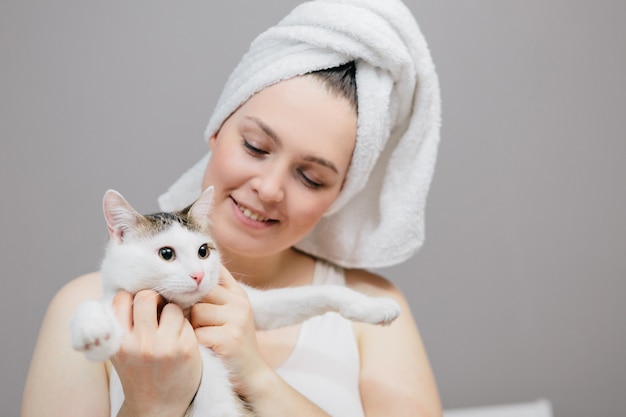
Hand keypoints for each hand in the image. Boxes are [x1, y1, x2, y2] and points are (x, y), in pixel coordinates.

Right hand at [110, 290, 201, 416]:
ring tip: (171, 326)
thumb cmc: (138, 372)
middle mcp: (139, 343)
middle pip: (147, 296)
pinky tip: (181, 338)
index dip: (132, 298)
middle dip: (154, 299)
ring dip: (173, 311)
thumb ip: (121, 323)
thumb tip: (130, 286)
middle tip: (158, 309)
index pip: (122, 298)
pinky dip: (185, 325)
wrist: (156, 406)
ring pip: (171, 306)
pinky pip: (187, 320)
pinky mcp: (186, 348)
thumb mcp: (120, 350)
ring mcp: (164, 346)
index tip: (139, 306)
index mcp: (118, 341)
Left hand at [190, 266, 271, 397]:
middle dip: (191, 307)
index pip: (215, 271)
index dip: (198, 278)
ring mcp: (237, 319)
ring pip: (196, 311)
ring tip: (204, 338)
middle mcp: (240, 303)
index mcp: (238, 294)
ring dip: (193, 327)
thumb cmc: (232, 344)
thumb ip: (213, 297)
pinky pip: (198, 333)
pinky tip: (206, 349)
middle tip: (193, 323)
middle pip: (200, 292)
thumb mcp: (229, 315)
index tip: (186, 285)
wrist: (251, 375)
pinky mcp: (230, 337)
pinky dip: (196, 343)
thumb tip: (182, 279)